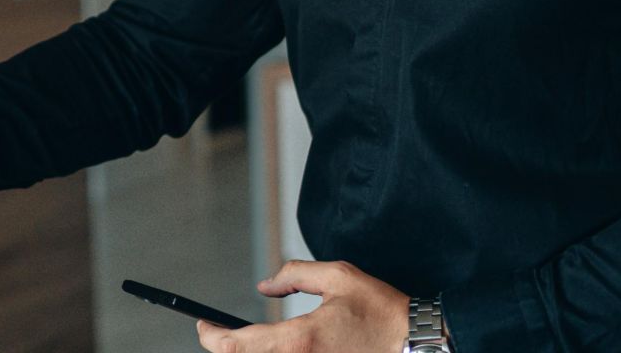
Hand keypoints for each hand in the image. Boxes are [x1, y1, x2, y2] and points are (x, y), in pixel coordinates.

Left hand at [194, 260, 408, 352]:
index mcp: (301, 340)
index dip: (213, 337)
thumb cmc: (383, 312)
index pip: (239, 345)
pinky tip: (274, 347)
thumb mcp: (339, 277)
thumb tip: (264, 286)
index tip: (203, 326)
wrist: (417, 344)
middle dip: (227, 348)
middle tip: (217, 332)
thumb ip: (294, 275)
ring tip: (243, 340)